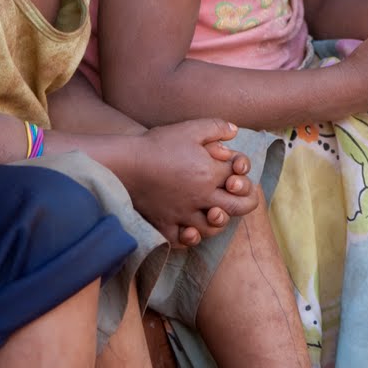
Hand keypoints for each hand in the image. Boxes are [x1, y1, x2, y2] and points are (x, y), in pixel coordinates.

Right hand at [131, 119, 257, 246]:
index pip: (240, 177)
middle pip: (237, 208)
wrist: (123, 163)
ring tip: (214, 211)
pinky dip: (189, 238)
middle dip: (244, 202)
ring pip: (212, 228)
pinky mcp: (164, 223)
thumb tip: (234, 131)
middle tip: (235, 194)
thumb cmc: (157, 144)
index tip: (233, 168)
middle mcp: (201, 197)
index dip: (241, 172)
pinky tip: (189, 229)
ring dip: (219, 221)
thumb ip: (216, 127)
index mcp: (210, 173)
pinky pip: (182, 240)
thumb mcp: (190, 128)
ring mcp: (183, 213)